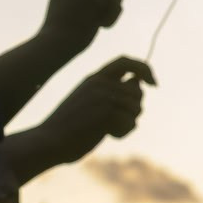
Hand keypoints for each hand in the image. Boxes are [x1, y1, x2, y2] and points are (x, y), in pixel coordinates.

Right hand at [39, 57, 153, 163]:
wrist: (49, 140)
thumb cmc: (70, 126)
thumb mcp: (90, 103)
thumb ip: (111, 93)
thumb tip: (138, 85)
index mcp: (94, 78)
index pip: (125, 62)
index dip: (143, 68)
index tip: (153, 83)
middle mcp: (99, 82)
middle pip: (137, 90)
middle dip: (135, 108)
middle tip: (121, 122)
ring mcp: (102, 96)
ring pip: (136, 107)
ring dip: (128, 123)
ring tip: (110, 130)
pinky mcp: (105, 111)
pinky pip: (130, 122)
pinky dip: (123, 132)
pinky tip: (107, 135)